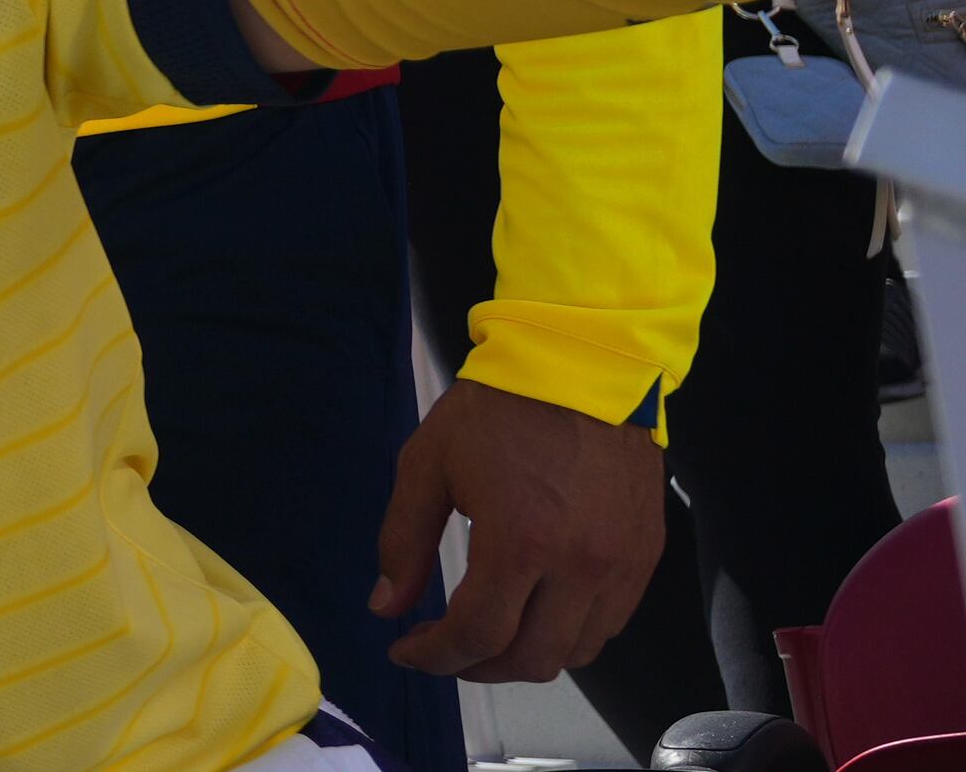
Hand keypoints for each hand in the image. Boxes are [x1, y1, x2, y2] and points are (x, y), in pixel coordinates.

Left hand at [371, 375, 666, 678]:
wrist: (582, 366)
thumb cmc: (497, 410)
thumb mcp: (427, 464)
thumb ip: (402, 541)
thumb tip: (386, 607)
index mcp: (521, 541)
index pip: (479, 635)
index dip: (435, 656)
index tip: (404, 649)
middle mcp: (580, 565)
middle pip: (531, 659)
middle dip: (476, 667)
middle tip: (442, 649)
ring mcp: (621, 565)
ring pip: (576, 652)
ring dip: (525, 656)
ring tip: (486, 635)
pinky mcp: (645, 556)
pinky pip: (609, 624)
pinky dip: (568, 634)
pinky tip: (534, 612)